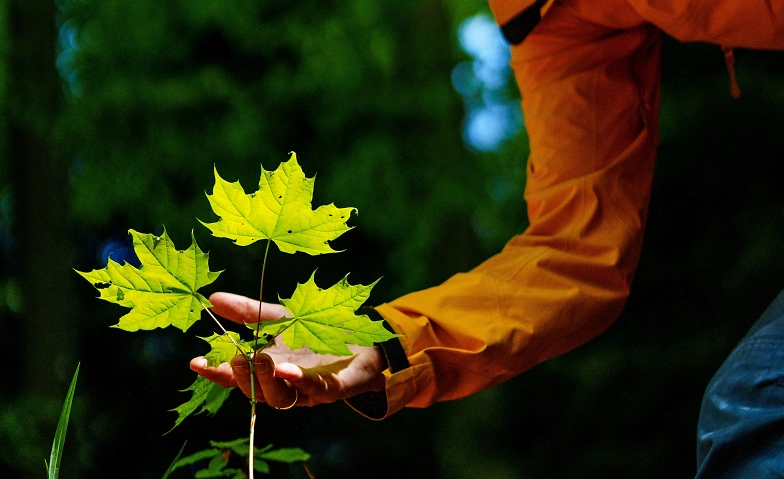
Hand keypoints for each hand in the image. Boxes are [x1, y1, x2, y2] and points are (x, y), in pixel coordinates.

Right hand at [190, 292, 386, 407]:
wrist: (366, 337)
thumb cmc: (318, 330)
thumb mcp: (280, 316)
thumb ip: (248, 312)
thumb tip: (212, 298)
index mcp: (267, 369)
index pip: (236, 376)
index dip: (216, 371)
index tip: (196, 362)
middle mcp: (284, 384)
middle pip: (256, 391)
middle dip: (243, 376)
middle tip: (238, 356)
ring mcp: (307, 390)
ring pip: (281, 398)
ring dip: (268, 381)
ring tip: (260, 359)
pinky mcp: (333, 389)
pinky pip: (315, 391)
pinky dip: (301, 381)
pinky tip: (289, 368)